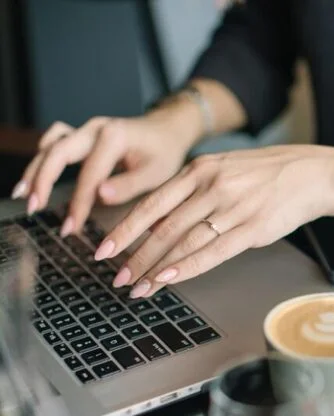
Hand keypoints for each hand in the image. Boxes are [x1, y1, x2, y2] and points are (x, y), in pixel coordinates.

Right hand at [14, 112, 197, 235]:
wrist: (167, 131)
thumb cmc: (164, 154)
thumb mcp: (157, 173)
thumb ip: (129, 185)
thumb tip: (100, 196)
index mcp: (115, 136)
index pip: (90, 174)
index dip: (78, 203)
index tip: (72, 227)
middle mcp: (95, 128)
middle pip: (58, 152)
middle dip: (43, 181)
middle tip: (34, 208)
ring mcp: (86, 129)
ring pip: (51, 146)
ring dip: (35, 170)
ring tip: (24, 195)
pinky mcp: (82, 134)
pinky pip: (55, 141)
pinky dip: (43, 157)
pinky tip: (35, 176)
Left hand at [94, 146, 333, 297]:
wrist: (311, 174)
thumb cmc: (267, 176)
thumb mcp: (224, 171)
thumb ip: (194, 193)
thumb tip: (161, 225)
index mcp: (200, 170)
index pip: (152, 203)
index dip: (125, 230)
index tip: (104, 250)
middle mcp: (212, 186)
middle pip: (163, 227)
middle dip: (135, 256)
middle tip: (118, 277)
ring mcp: (233, 207)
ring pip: (184, 242)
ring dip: (157, 268)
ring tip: (140, 288)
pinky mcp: (253, 227)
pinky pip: (214, 252)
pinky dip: (188, 267)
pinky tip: (170, 279)